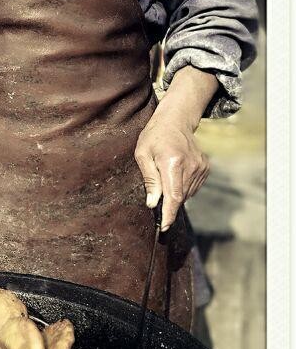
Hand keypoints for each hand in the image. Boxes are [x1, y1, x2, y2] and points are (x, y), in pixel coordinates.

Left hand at [133, 111, 209, 230]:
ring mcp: (201, 167)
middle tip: (155, 195)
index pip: (174, 196)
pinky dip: (182, 187)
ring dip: (175, 194)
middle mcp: (191, 166)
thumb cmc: (154, 136)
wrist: (175, 121)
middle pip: (180, 197)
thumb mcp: (142, 154)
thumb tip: (153, 203)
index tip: (164, 227)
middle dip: (167, 203)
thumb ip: (149, 180)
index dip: (169, 214)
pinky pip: (193, 187)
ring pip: (187, 194)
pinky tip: (175, 173)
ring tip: (165, 176)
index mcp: (173, 162)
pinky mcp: (205, 168)